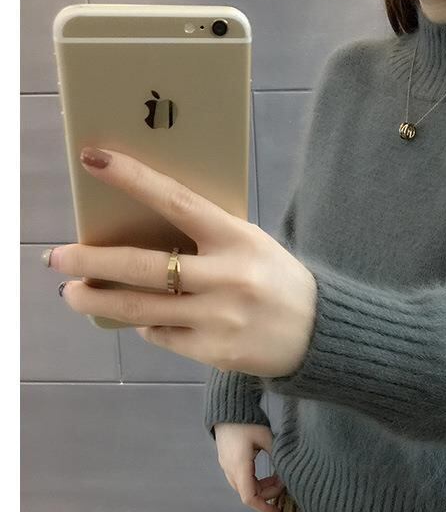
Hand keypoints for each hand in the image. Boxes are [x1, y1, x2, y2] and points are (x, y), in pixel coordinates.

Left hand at [45, 146, 317, 377]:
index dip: (133, 179)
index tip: (93, 159)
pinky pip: (163, 336)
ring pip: (141, 309)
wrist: (321, 333)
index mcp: (238, 239)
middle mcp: (227, 278)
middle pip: (143, 267)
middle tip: (57, 257)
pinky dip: (146, 325)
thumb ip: (207, 239)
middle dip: (90, 261)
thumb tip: (143, 235)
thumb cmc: (279, 280)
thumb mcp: (252, 245)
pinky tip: (142, 319)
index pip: (177, 202)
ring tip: (73, 292)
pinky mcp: (215, 352)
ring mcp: (219, 318)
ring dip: (99, 300)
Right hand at [214, 422, 284, 511]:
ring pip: (244, 486)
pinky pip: (241, 478)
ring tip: (278, 477)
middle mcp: (230, 469)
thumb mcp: (266, 437)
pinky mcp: (227, 461)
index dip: (263, 507)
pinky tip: (268, 472)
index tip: (278, 509)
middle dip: (267, 494)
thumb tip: (289, 470)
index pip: (249, 497)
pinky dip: (255, 480)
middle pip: (248, 493)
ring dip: (261, 487)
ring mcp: (226, 465)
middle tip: (284, 483)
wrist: (228, 408)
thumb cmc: (248, 421)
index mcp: (239, 465)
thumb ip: (277, 455)